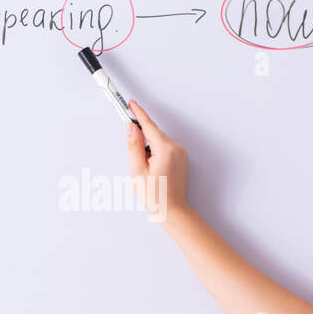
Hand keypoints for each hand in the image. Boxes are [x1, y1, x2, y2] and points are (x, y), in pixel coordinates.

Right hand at [126, 99, 189, 226]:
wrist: (173, 210)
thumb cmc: (156, 195)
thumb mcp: (138, 170)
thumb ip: (134, 145)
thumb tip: (131, 128)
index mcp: (165, 149)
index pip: (148, 125)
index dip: (138, 113)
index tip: (131, 104)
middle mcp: (176, 148)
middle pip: (153, 134)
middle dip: (141, 139)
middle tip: (135, 158)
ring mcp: (181, 153)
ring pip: (158, 141)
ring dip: (148, 148)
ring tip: (146, 170)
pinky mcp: (181, 158)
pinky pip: (165, 148)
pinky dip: (155, 152)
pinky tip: (152, 168)